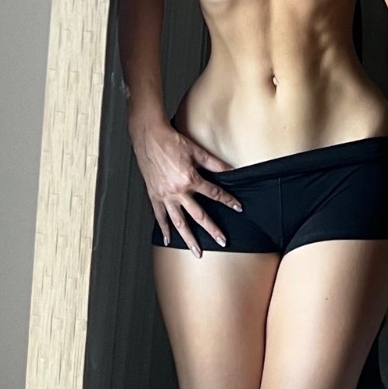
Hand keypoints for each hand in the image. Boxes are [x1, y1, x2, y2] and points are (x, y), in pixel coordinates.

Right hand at [129, 113, 241, 255]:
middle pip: (198, 215)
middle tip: (222, 241)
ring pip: (179, 222)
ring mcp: (165, 196)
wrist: (149, 137)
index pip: (214, 194)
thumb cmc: (171, 142)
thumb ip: (214, 163)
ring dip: (189, 238)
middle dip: (212, 229)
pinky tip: (168, 240)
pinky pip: (160, 217)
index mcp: (190, 179)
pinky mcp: (154, 196)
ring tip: (197, 251)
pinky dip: (164, 229)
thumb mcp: (196, 151)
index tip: (238, 207)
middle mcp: (178, 191)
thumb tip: (230, 170)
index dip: (228, 201)